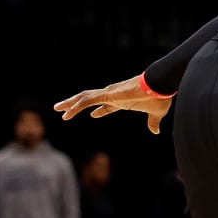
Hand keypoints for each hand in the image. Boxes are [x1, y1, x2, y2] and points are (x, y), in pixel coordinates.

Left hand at [56, 74, 172, 134]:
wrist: (159, 86)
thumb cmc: (159, 98)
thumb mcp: (155, 114)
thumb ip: (153, 122)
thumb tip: (156, 132)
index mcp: (123, 101)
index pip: (107, 105)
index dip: (99, 111)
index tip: (93, 115)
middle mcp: (113, 96)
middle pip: (90, 100)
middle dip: (76, 105)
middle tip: (64, 109)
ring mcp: (108, 94)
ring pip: (83, 98)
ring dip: (70, 104)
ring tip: (58, 109)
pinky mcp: (106, 95)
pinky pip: (86, 101)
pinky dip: (75, 107)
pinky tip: (67, 113)